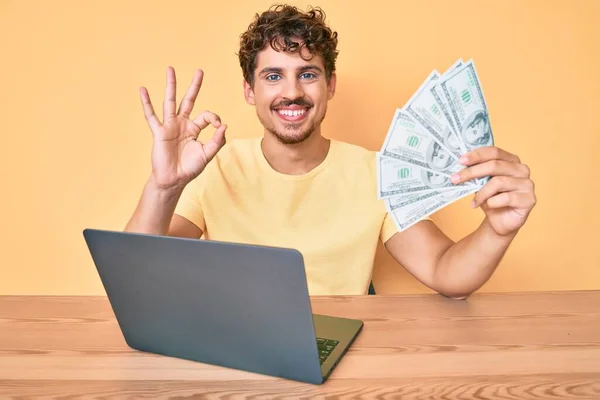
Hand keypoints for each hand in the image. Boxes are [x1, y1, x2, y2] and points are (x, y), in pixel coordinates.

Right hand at [140, 67, 226, 190]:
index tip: (218, 126)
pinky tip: (143, 90)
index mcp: (195, 129)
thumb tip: (224, 126)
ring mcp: (170, 126)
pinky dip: (146, 103)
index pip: (207, 116)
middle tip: (200, 71)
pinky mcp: (159, 132)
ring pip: (170, 101)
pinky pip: (151, 115)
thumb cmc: (190, 168)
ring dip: (171, 85)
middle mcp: (182, 124)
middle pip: (189, 100)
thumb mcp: (207, 154)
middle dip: (195, 86)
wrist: (173, 179)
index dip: (215, 119)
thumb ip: (217, 141)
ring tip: (171, 69)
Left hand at [451, 146, 536, 235]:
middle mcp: (522, 169)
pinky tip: (488, 206)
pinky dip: (492, 202)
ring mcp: (527, 184)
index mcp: (511, 160)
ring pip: (498, 182)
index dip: (477, 155)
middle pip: (495, 165)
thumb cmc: (491, 199)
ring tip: (473, 202)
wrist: (501, 221)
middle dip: (472, 172)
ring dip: (481, 193)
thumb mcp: (480, 184)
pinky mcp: (529, 199)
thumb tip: (459, 165)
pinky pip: (506, 198)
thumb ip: (476, 174)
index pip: (494, 152)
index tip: (460, 161)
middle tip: (455, 179)